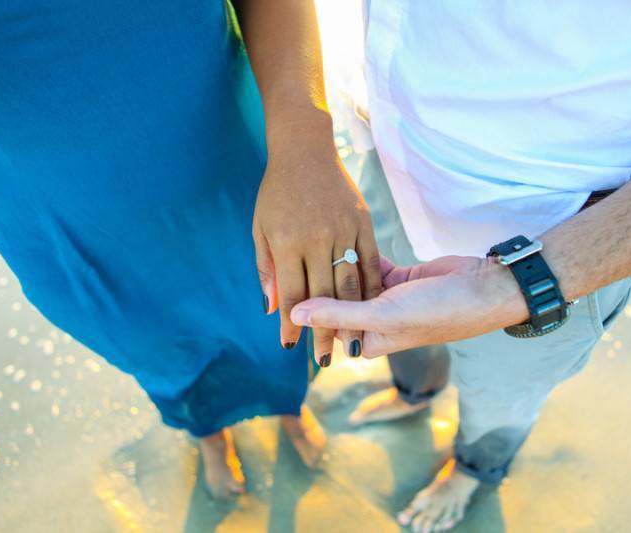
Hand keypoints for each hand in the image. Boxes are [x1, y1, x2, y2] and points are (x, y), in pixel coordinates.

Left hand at [253, 121, 381, 363]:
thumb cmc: (276, 191)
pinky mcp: (363, 222)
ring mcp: (343, 230)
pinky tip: (369, 308)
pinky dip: (370, 288)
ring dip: (350, 318)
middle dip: (322, 333)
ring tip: (348, 344)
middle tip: (323, 360)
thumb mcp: (260, 227)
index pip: (291, 294)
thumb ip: (266, 268)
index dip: (291, 324)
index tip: (290, 346)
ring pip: (349, 284)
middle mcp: (316, 239)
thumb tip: (270, 307)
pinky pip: (369, 262)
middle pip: (322, 297)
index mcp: (287, 242)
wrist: (305, 149)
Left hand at [289, 256, 527, 357]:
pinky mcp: (399, 278)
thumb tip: (294, 316)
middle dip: (321, 281)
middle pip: (339, 301)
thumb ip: (338, 314)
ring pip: (353, 281)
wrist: (484, 289)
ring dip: (339, 265)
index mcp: (369, 341)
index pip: (328, 325)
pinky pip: (371, 265)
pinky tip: (342, 235)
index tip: (285, 280)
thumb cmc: (437, 311)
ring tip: (314, 239)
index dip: (308, 306)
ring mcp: (388, 300)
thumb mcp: (382, 316)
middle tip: (296, 250)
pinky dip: (360, 254)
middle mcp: (376, 323)